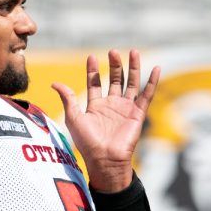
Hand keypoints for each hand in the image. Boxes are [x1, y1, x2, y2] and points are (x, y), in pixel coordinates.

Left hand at [52, 49, 159, 192]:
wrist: (104, 159)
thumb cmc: (87, 142)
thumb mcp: (73, 117)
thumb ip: (67, 98)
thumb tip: (54, 83)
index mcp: (96, 106)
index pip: (95, 83)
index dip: (93, 70)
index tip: (91, 56)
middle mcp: (111, 105)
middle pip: (114, 80)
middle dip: (114, 65)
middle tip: (112, 51)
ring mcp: (125, 108)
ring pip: (131, 83)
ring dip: (133, 68)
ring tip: (132, 52)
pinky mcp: (138, 114)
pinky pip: (147, 95)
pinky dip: (152, 82)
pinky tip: (156, 68)